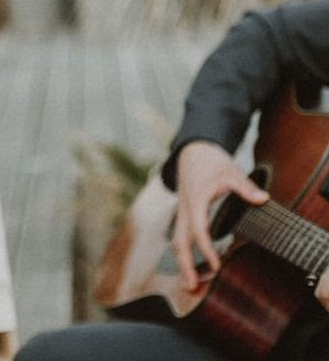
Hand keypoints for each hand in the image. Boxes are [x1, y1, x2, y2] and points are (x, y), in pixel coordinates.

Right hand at [171, 140, 266, 291]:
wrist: (192, 152)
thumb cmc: (211, 162)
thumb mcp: (230, 171)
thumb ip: (244, 187)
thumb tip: (262, 199)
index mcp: (195, 201)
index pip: (199, 230)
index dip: (207, 250)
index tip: (217, 266)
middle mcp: (185, 209)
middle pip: (180, 241)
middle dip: (185, 265)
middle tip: (191, 287)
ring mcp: (182, 212)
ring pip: (177, 241)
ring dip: (182, 262)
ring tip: (190, 283)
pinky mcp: (184, 214)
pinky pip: (181, 236)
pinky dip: (184, 253)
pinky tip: (190, 266)